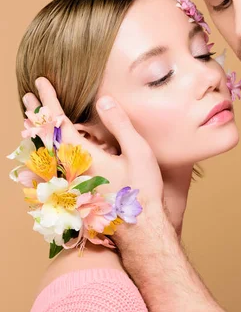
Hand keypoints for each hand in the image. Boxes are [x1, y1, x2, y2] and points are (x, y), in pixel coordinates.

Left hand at [23, 77, 163, 208]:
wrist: (140, 229)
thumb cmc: (142, 190)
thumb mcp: (138, 151)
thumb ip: (119, 124)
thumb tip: (103, 100)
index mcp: (82, 157)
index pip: (58, 122)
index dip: (49, 100)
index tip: (41, 82)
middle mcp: (70, 170)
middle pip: (45, 137)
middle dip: (36, 114)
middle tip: (27, 97)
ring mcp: (70, 184)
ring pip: (45, 154)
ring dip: (37, 133)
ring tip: (31, 120)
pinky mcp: (75, 194)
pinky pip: (52, 170)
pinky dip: (44, 154)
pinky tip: (46, 152)